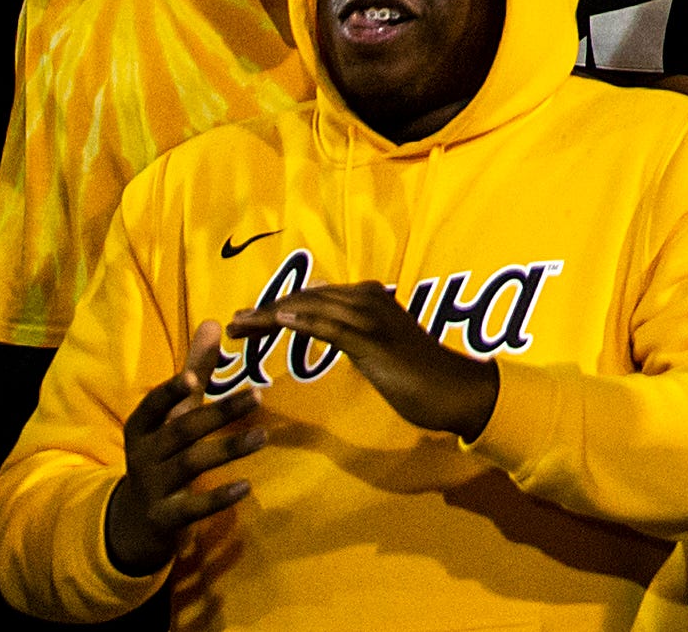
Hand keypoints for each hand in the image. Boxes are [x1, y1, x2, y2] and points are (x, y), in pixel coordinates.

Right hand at [104, 369, 263, 575]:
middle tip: (259, 396)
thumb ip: (194, 371)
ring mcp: (153, 487)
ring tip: (263, 437)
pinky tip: (246, 487)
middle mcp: (143, 455)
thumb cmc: (162, 452)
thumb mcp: (172, 414)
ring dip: (227, 450)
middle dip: (218, 413)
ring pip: (190, 465)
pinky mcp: (167, 517)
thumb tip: (213, 321)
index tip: (193, 377)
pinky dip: (218, 498)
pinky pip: (192, 508)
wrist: (135, 520)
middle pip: (181, 431)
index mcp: (142, 427)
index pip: (152, 405)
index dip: (170, 392)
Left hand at [233, 280, 499, 438]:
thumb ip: (357, 338)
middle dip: (265, 309)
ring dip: (271, 314)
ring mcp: (372, 319)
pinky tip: (279, 320)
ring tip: (240, 324)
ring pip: (312, 308)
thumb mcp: (382, 351)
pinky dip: (303, 320)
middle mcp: (369, 301)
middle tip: (232, 325)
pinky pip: (332, 327)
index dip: (276, 307)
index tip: (246, 322)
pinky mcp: (374, 341)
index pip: (312, 298)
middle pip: (306, 298)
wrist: (456, 390)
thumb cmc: (420, 376)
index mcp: (370, 300)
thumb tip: (330, 332)